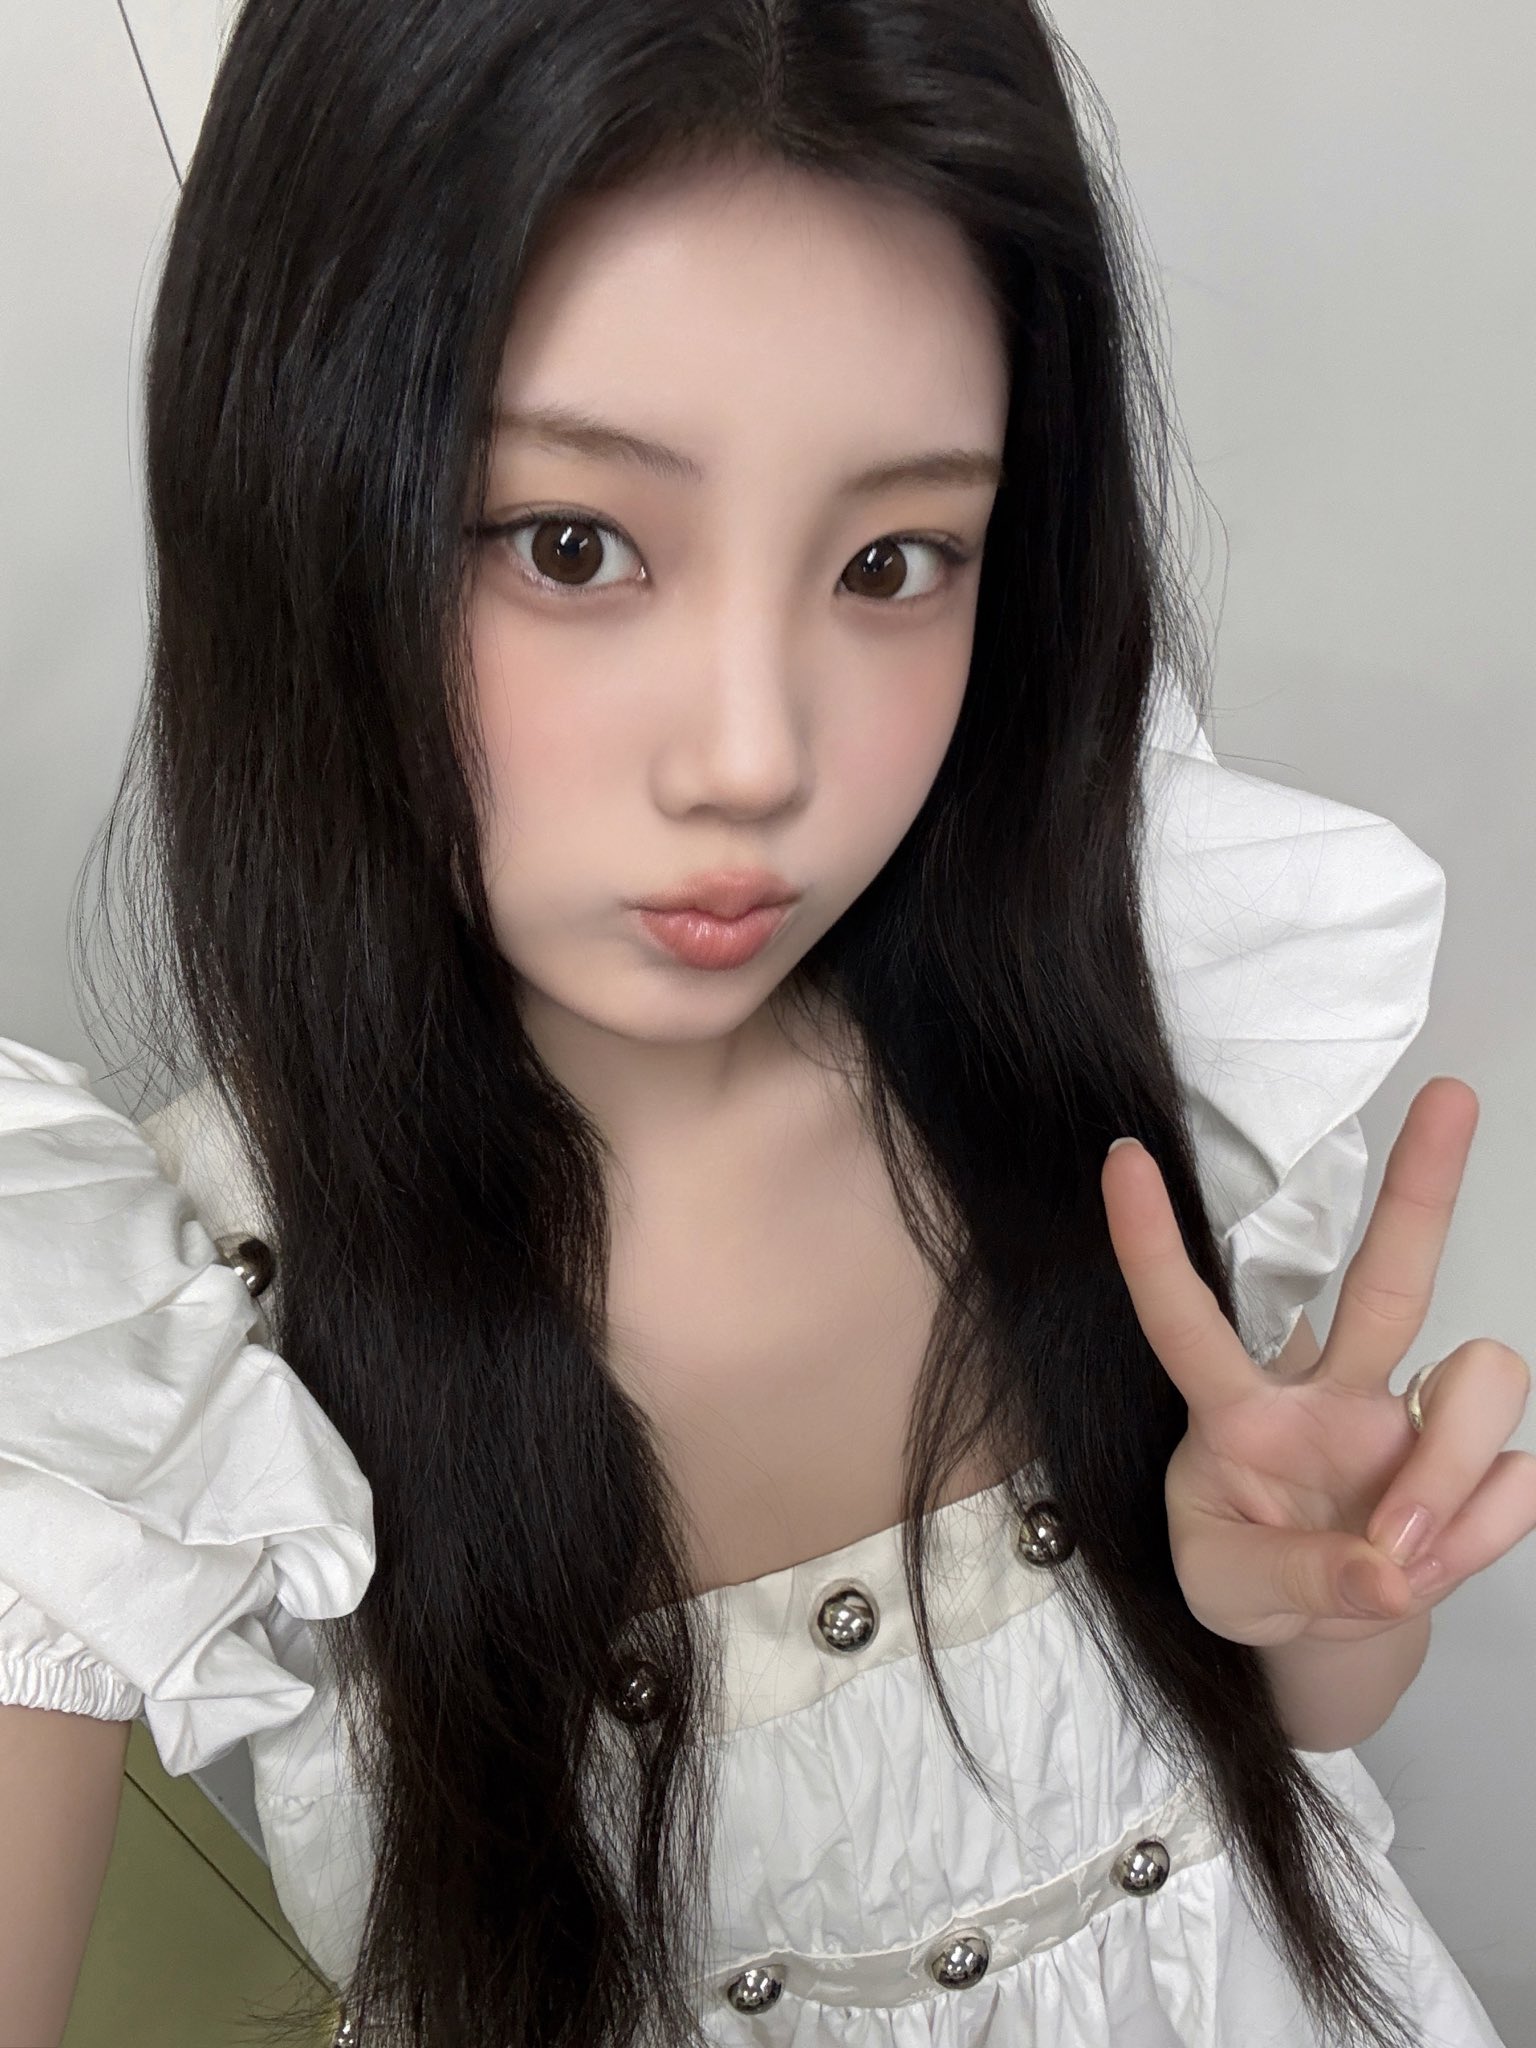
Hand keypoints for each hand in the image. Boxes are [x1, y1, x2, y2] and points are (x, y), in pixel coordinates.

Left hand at [1101, 1078, 1535, 1646]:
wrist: (1323, 1632)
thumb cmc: (1249, 1576)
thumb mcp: (1227, 1591)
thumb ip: (1296, 1578)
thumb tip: (1386, 1567)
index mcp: (1238, 1409)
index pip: (1184, 1318)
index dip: (1151, 1242)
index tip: (1121, 1156)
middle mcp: (1331, 1390)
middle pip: (1387, 1274)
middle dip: (1423, 1184)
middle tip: (1452, 1093)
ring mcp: (1406, 1419)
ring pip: (1479, 1374)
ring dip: (1452, 1469)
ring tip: (1402, 1550)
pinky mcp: (1476, 1464)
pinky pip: (1517, 1477)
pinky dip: (1483, 1531)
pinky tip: (1437, 1560)